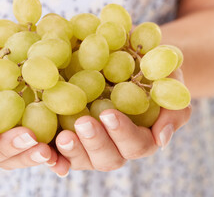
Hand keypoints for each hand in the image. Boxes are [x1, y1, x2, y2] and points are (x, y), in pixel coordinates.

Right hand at [0, 33, 57, 170]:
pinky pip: (32, 153)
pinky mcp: (26, 137)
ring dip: (26, 157)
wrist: (3, 50)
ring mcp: (1, 140)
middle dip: (4, 150)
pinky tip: (60, 155)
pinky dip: (46, 158)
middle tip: (27, 137)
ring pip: (8, 161)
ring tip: (46, 149)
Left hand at [49, 68, 191, 173]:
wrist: (127, 55)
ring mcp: (90, 143)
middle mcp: (115, 144)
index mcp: (140, 135)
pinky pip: (59, 151)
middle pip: (108, 158)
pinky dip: (51, 153)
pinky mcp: (68, 134)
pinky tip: (41, 147)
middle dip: (96, 142)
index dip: (123, 133)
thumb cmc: (152, 68)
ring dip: (72, 151)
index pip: (136, 143)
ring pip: (82, 158)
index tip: (109, 114)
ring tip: (62, 137)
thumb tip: (161, 140)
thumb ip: (172, 106)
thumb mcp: (169, 78)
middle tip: (83, 123)